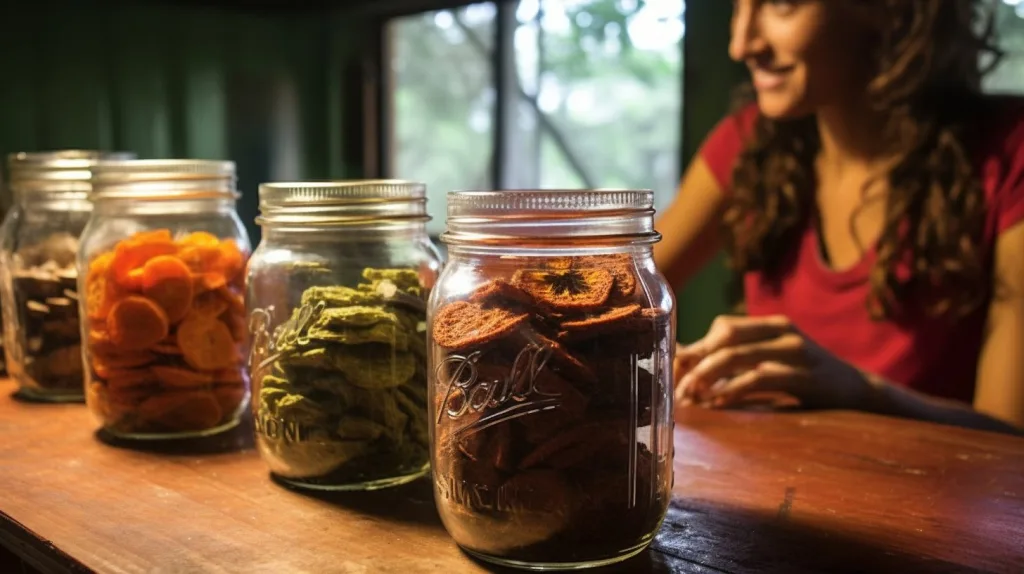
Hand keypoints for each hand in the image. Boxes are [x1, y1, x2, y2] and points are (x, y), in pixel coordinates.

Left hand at [674, 314, 873, 409]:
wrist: (859, 391)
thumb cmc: (806, 378)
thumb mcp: (773, 361)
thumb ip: (737, 361)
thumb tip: (687, 365)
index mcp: (772, 325)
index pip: (723, 328)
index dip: (696, 348)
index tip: (675, 372)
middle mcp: (782, 331)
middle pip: (725, 338)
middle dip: (696, 364)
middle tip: (680, 390)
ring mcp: (796, 351)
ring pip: (737, 357)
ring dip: (708, 378)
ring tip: (693, 398)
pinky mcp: (805, 376)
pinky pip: (759, 379)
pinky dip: (733, 391)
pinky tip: (719, 404)